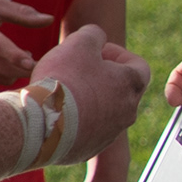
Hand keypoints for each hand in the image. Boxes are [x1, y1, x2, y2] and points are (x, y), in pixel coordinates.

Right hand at [0, 0, 48, 90]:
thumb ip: (20, 13)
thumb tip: (49, 19)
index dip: (15, 55)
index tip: (33, 62)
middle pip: (3, 67)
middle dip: (26, 68)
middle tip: (39, 62)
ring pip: (0, 79)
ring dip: (17, 74)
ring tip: (20, 63)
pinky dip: (1, 91)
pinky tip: (10, 80)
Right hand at [30, 24, 151, 170]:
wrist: (43, 123)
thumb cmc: (64, 80)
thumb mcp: (78, 43)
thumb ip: (93, 34)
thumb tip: (96, 36)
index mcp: (132, 83)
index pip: (138, 64)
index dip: (117, 54)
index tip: (96, 51)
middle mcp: (128, 110)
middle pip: (121, 89)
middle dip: (102, 77)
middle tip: (77, 71)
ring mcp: (111, 132)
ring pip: (106, 111)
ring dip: (90, 100)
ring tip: (64, 93)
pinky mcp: (92, 148)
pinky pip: (89, 130)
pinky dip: (77, 120)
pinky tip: (56, 113)